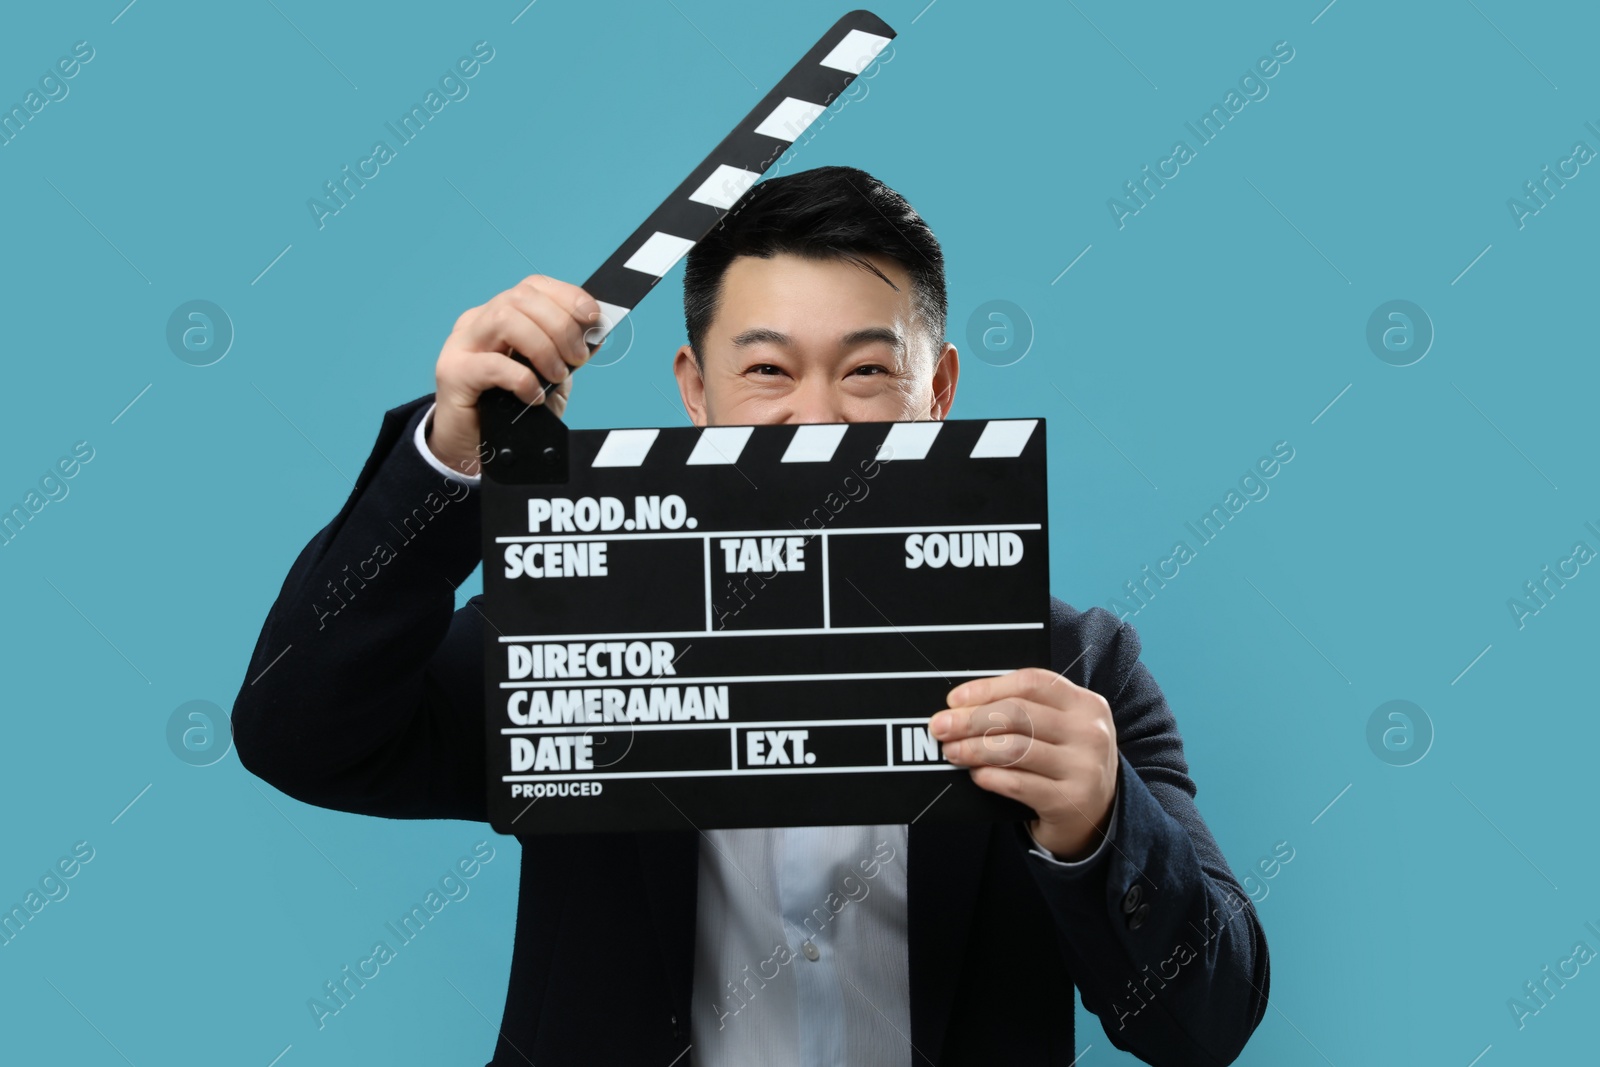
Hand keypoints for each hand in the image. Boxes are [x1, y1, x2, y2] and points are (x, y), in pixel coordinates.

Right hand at [429, 274, 602, 475]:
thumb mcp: (548, 378)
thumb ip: (567, 354)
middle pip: (521, 298)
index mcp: (500, 316)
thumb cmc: (510, 412)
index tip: (594, 318)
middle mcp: (478, 323)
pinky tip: (533, 397)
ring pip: (505, 319)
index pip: (534, 287)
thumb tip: (594, 333)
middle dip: (561, 326)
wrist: (473, 449)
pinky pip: (492, 364)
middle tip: (577, 358)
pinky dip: (522, 379)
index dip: (568, 296)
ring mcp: (462, 345)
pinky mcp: (454, 373)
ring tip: (556, 376)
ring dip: (543, 347)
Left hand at [929, 667, 1118, 861]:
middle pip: (1018, 714)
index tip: (954, 699)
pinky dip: (989, 777)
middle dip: (970, 719)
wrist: (1097, 815)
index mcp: (1085, 704)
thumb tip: (962, 707)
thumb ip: (1024, 711)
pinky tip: (976, 774)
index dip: (987, 688)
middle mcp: (1089, 732)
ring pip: (1014, 748)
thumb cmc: (1065, 761)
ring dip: (973, 749)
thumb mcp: (1060, 728)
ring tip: (952, 752)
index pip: (1031, 683)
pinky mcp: (1069, 801)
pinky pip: (1017, 783)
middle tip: (940, 727)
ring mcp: (1083, 768)